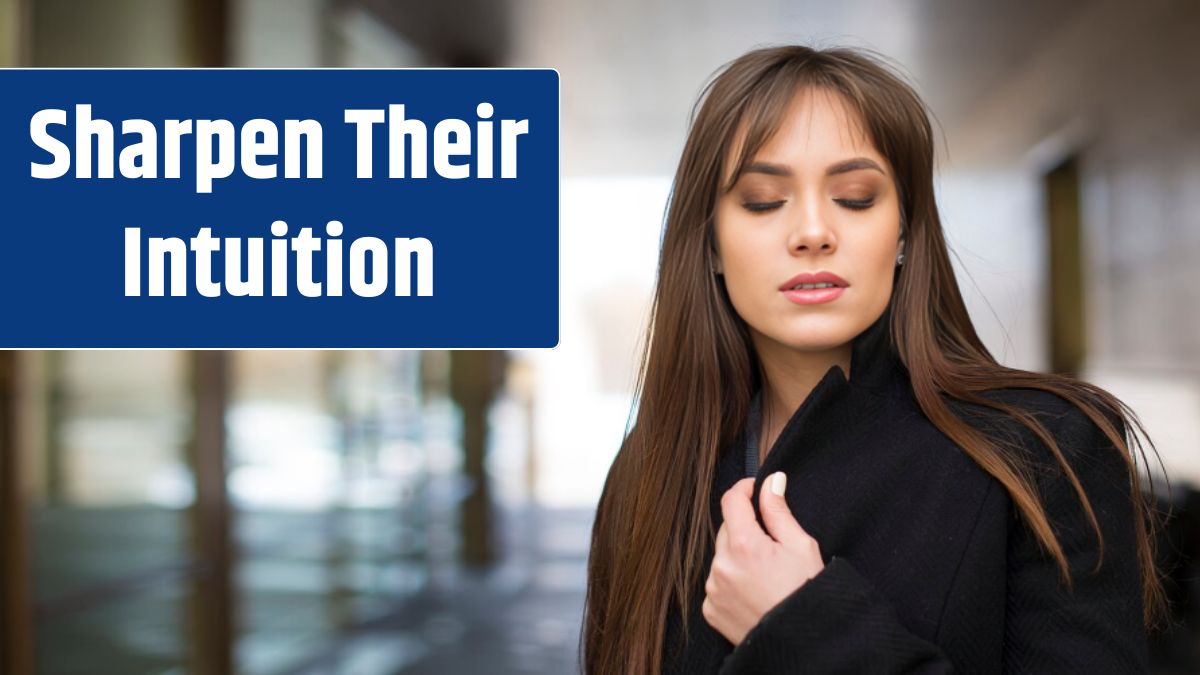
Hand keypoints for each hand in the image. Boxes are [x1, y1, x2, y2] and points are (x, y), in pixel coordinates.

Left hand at [701, 472, 825, 644]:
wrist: (801, 644)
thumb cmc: (807, 594)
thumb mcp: (800, 546)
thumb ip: (778, 511)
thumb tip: (771, 481)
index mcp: (744, 545)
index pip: (731, 500)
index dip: (744, 489)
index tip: (756, 490)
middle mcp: (721, 566)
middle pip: (726, 529)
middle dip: (746, 528)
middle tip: (772, 543)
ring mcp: (713, 589)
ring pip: (721, 557)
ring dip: (738, 556)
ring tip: (766, 574)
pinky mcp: (710, 609)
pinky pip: (717, 582)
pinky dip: (732, 581)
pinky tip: (755, 591)